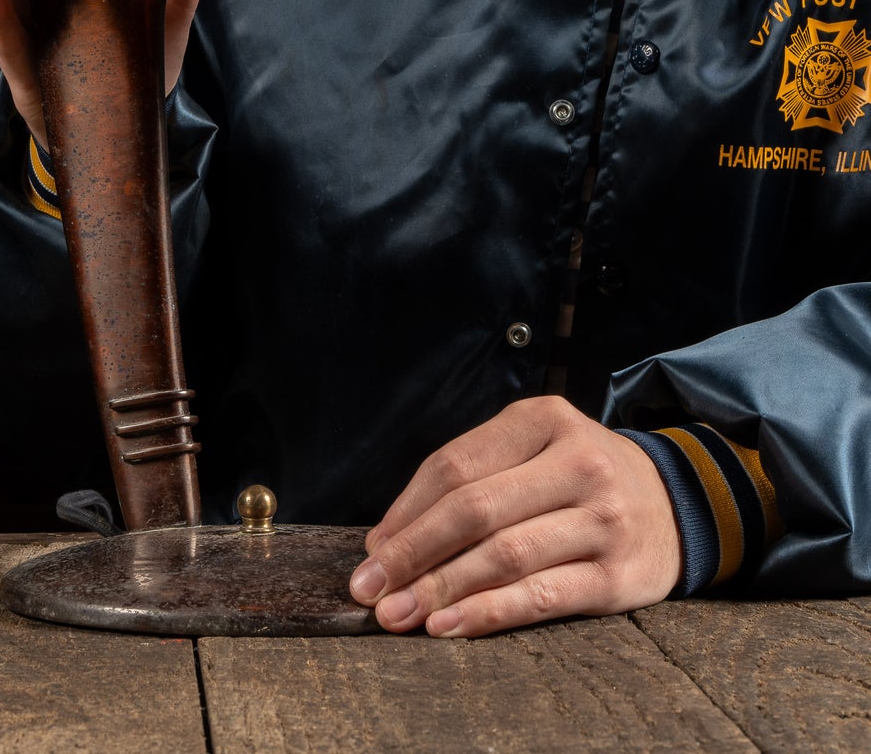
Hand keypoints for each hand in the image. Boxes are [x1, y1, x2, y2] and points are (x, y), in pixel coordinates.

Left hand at [349, 396, 682, 637]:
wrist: (676, 503)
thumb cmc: (581, 476)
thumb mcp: (535, 446)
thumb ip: (472, 477)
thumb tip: (390, 538)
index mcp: (544, 419)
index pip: (456, 464)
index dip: (406, 510)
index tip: (372, 549)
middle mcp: (578, 463)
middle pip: (475, 509)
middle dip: (412, 553)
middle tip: (370, 590)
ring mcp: (602, 519)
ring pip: (504, 556)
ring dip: (441, 589)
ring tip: (399, 614)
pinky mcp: (618, 576)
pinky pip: (541, 597)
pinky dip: (488, 614)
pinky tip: (450, 627)